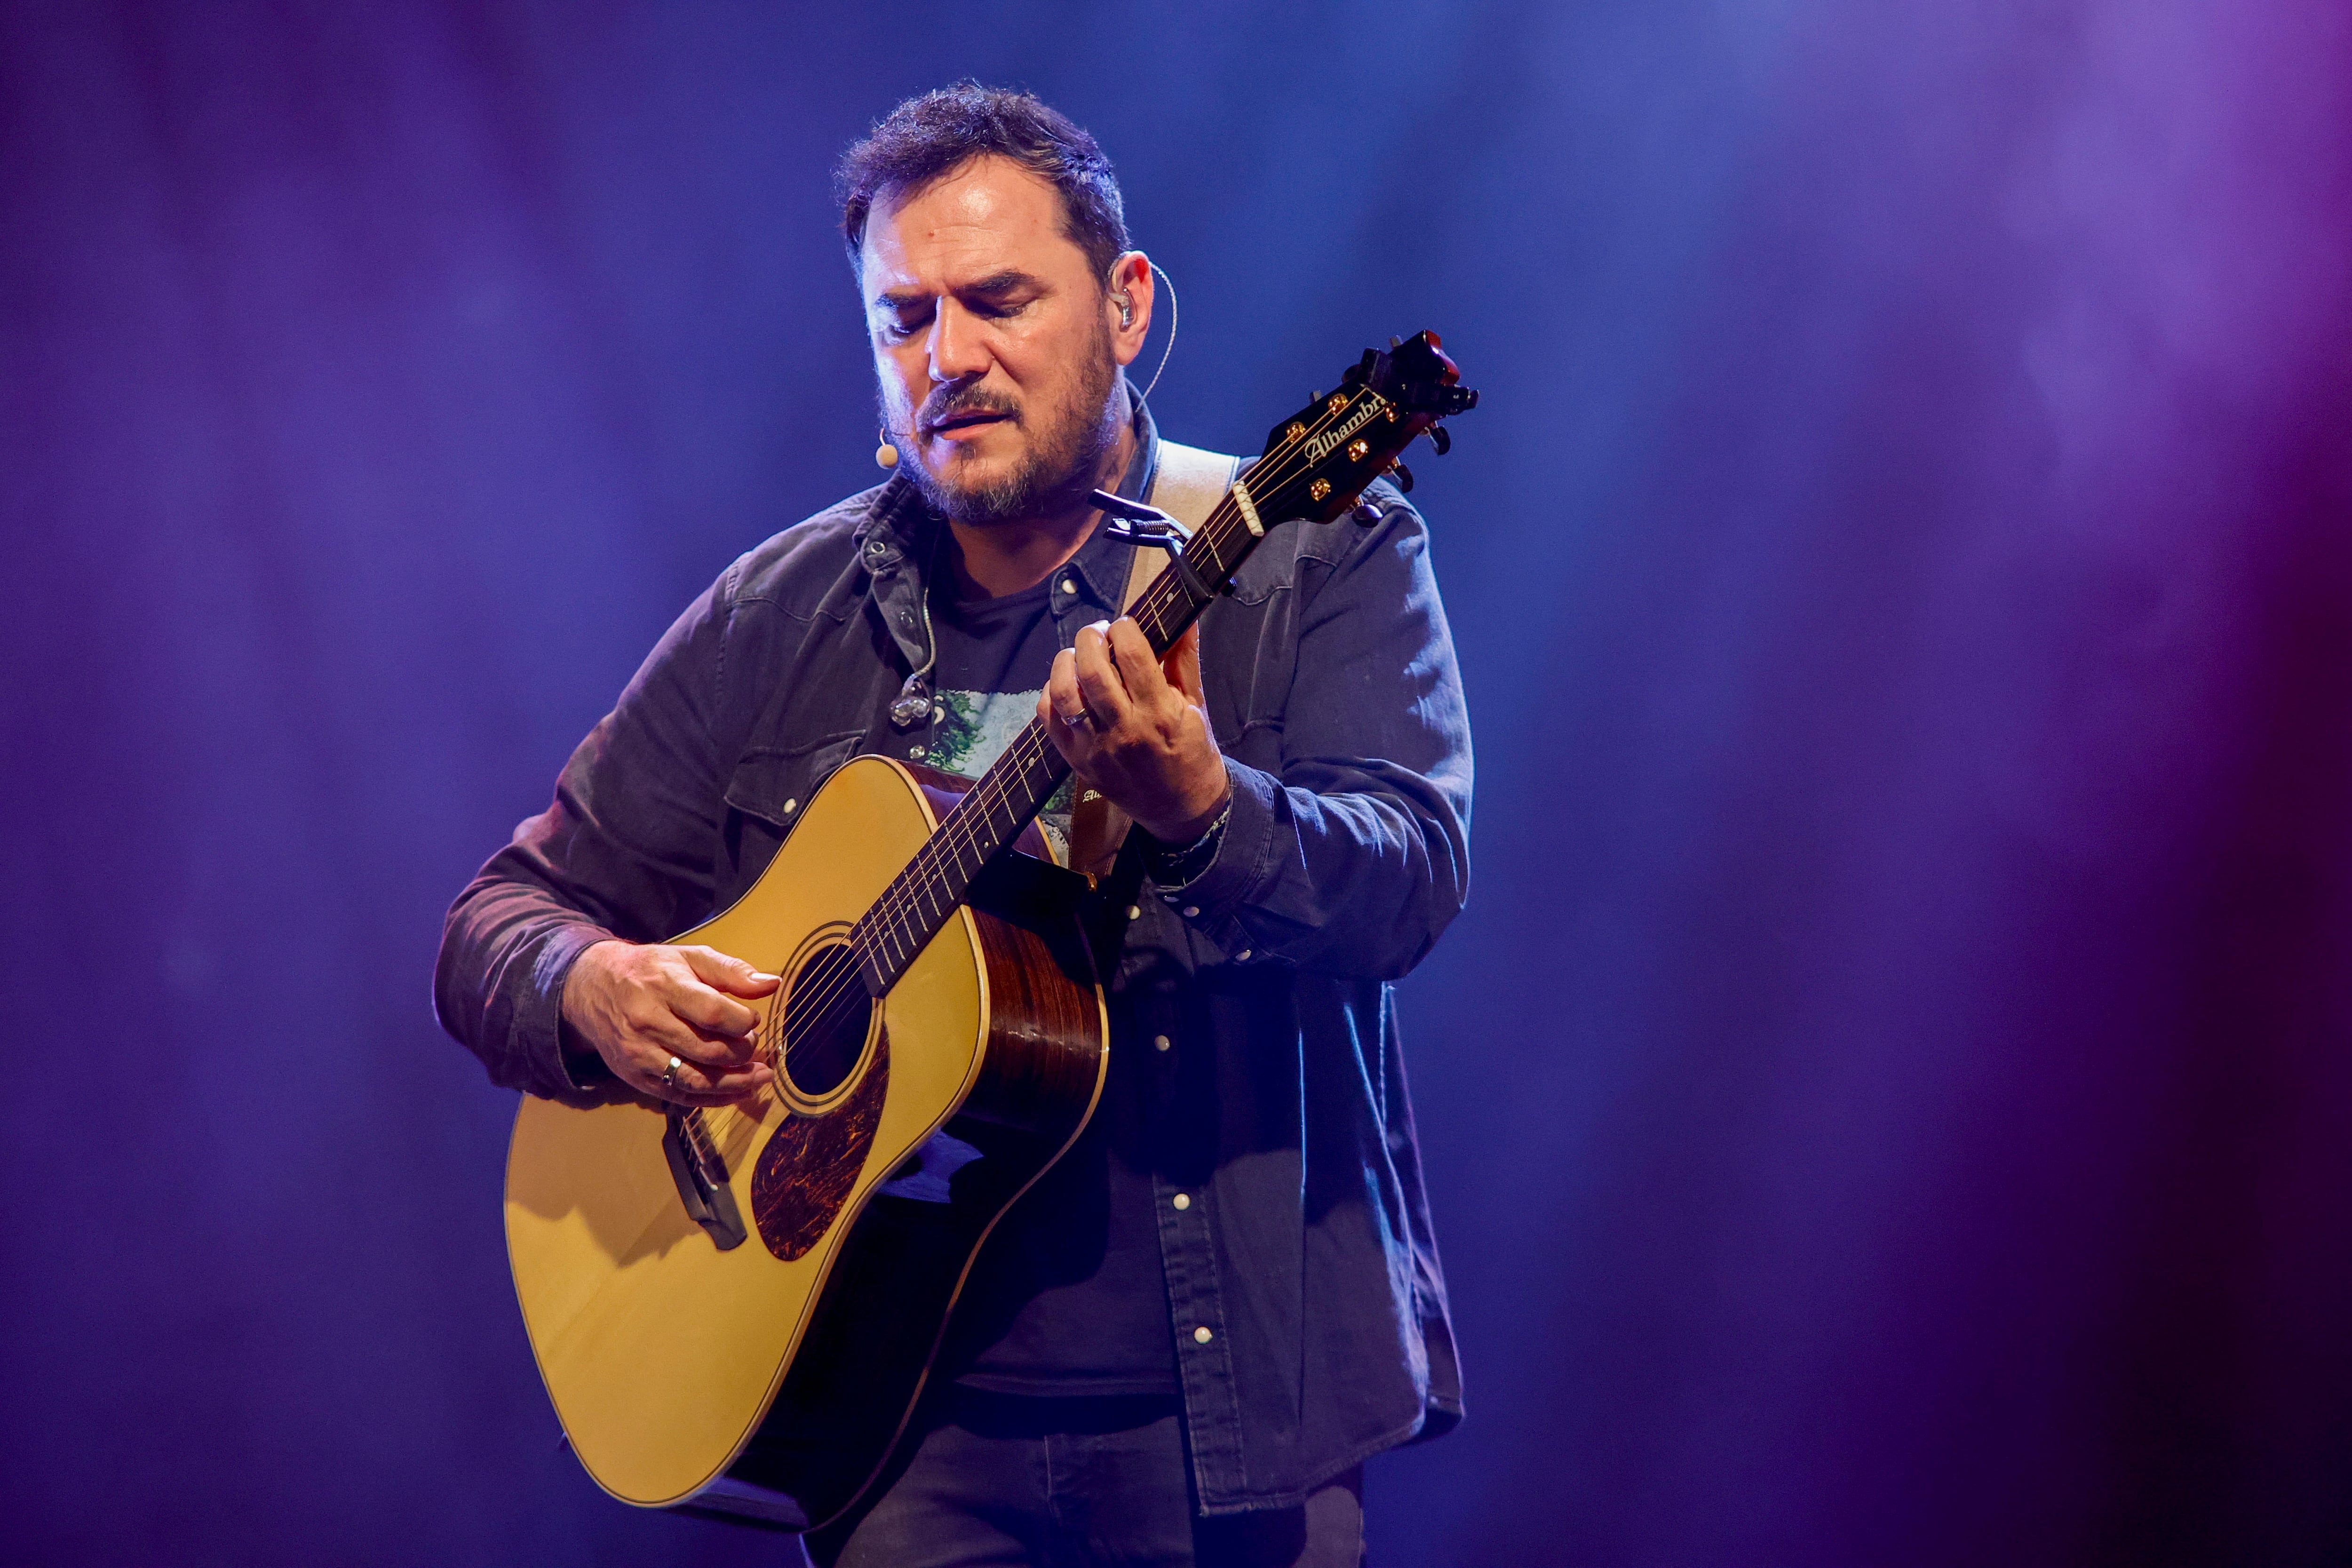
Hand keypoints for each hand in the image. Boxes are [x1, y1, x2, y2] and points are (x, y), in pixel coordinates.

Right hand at [560, 941, 778, 1106]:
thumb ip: (731, 971)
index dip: (742, 1022)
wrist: (593, 987)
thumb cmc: (651, 970)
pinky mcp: (634, 1076)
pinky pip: (678, 1095)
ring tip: (760, 1077)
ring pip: (695, 1080)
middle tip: (755, 1047)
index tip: (754, 1021)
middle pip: (707, 1051)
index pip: (711, 1013)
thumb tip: (772, 984)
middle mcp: (648, 1022)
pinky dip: (712, 1099)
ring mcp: (639, 1054)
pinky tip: (737, 1092)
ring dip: (735, 1084)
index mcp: (664, 986)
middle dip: (742, 1053)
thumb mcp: (690, 957)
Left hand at [1040, 618, 1229, 842]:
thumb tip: (1185, 618)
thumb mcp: (1195, 704)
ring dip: (1065, 662)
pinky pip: (1049, 719)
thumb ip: (1185, 658)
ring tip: (1078, 654)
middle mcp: (1125, 730)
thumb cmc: (1191, 750)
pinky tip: (1067, 683)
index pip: (1133, 654)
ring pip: (1065, 693)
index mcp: (1160, 713)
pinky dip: (1050, 692)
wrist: (1180, 806)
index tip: (1126, 625)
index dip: (1124, 628)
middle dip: (1091, 637)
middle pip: (1093, 669)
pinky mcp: (1077, 761)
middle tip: (1099, 633)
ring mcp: (1096, 748)